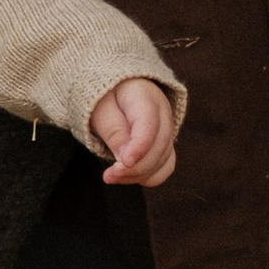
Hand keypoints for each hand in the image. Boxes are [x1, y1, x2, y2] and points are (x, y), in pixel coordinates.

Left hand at [90, 75, 177, 189]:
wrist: (114, 91)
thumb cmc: (105, 98)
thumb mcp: (101, 109)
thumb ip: (114, 132)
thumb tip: (126, 160)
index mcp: (146, 96)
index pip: (149, 124)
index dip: (139, 147)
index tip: (123, 163)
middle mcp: (163, 113)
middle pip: (159, 147)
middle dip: (135, 167)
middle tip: (108, 176)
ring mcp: (168, 130)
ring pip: (163, 161)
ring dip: (138, 175)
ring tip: (112, 176)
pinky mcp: (165, 146)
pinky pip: (164, 168)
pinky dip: (146, 176)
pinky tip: (126, 177)